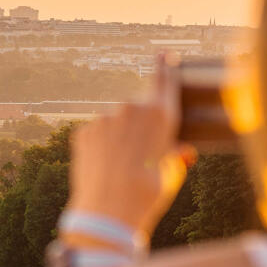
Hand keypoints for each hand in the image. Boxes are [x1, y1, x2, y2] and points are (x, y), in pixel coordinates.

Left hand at [68, 56, 193, 234]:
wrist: (107, 211)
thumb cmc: (148, 192)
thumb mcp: (172, 173)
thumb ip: (176, 154)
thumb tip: (182, 150)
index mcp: (160, 113)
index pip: (164, 80)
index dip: (165, 67)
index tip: (163, 55)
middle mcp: (131, 108)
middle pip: (140, 108)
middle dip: (141, 125)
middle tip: (142, 154)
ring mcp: (105, 117)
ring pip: (116, 123)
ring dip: (120, 137)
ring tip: (121, 167)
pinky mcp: (84, 130)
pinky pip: (97, 134)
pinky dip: (102, 146)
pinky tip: (104, 167)